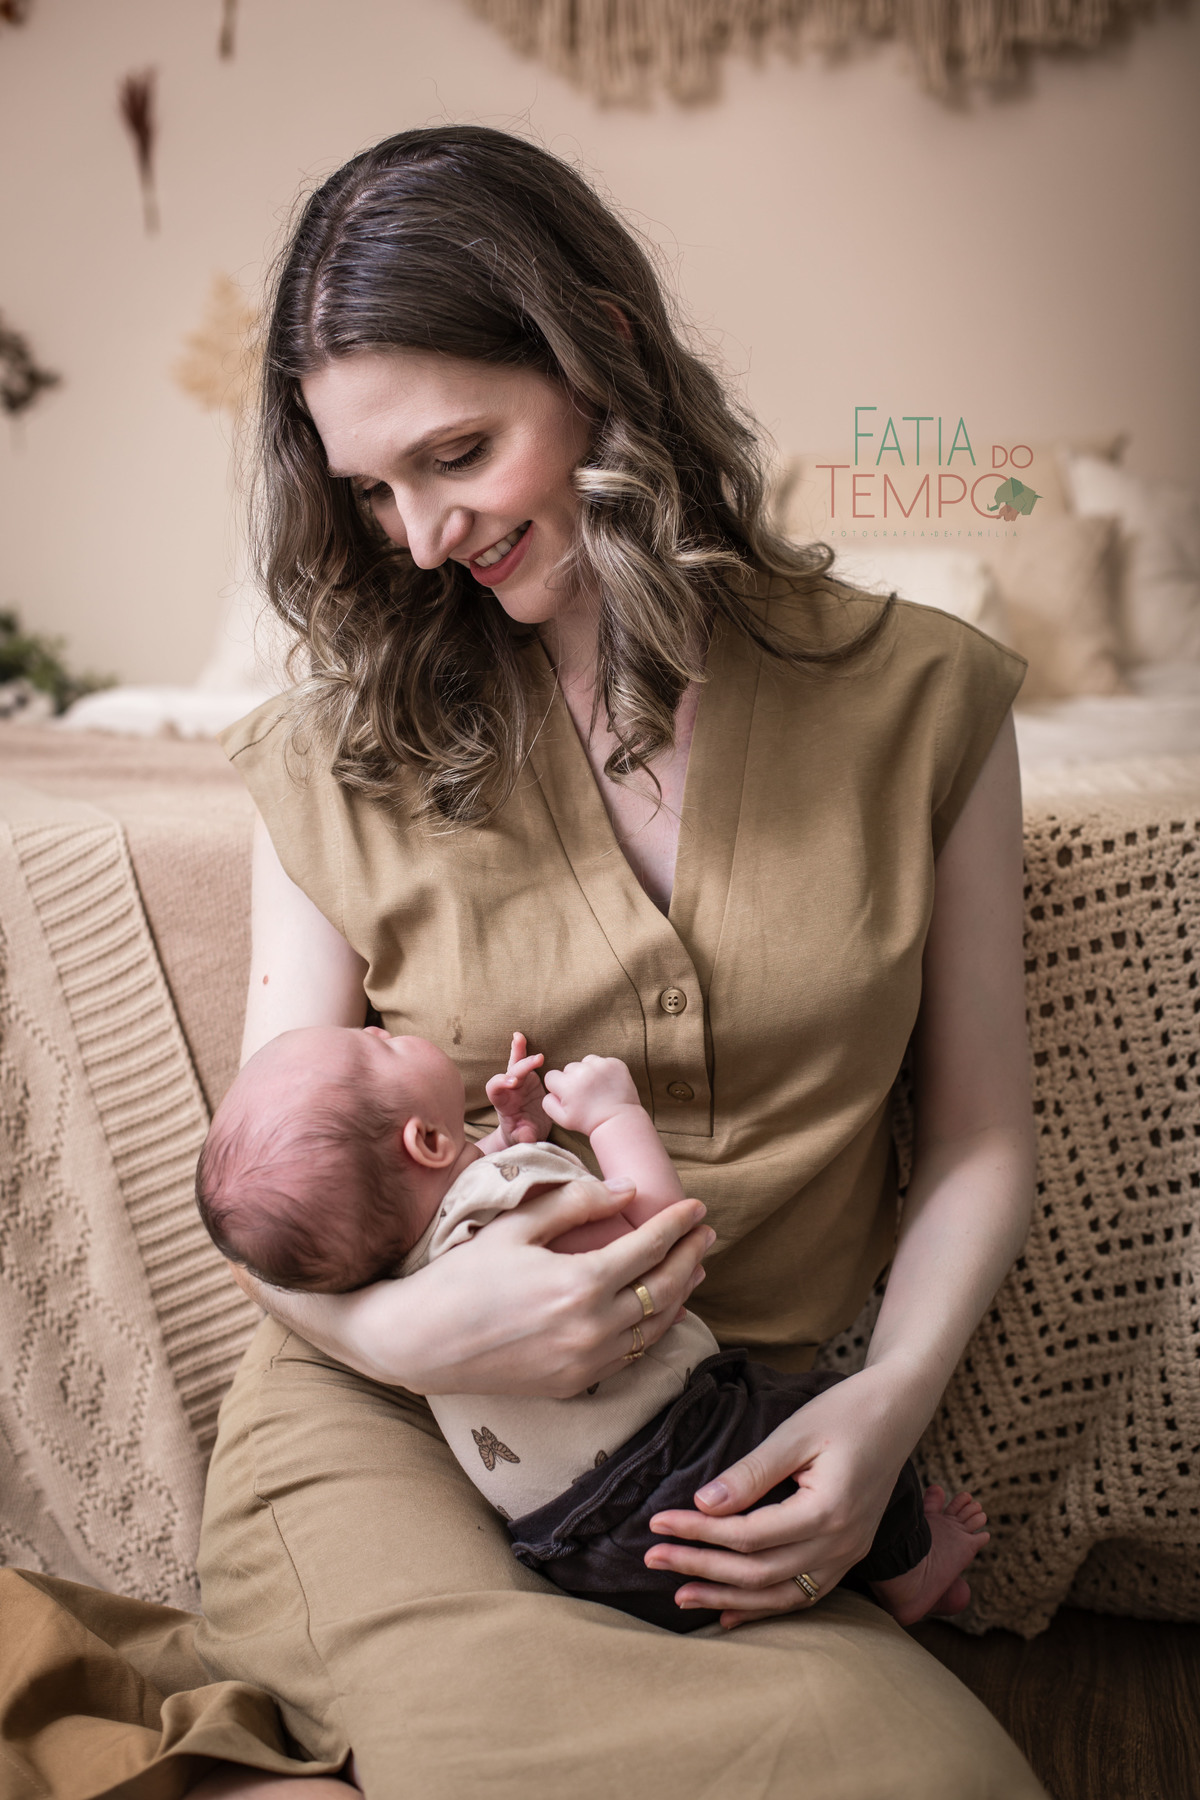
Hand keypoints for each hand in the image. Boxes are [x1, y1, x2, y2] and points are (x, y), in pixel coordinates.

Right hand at [248, 1176, 713, 1396]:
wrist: (422, 1343)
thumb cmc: (463, 1276)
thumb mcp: (516, 1227)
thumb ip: (575, 1204)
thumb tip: (625, 1190)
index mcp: (580, 1283)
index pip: (649, 1248)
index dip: (677, 1225)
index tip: (696, 1208)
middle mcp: (593, 1328)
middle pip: (665, 1289)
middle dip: (690, 1256)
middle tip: (706, 1234)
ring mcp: (587, 1362)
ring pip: (656, 1328)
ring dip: (680, 1294)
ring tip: (692, 1268)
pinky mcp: (575, 1384)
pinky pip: (631, 1355)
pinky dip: (652, 1330)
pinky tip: (658, 1311)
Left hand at [484, 1031, 550, 1145]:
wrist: (529, 1131)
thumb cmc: (524, 1135)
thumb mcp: (524, 1139)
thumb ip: (524, 1137)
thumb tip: (526, 1137)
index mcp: (503, 1104)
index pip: (494, 1089)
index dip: (500, 1083)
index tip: (512, 1083)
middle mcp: (508, 1090)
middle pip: (509, 1073)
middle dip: (519, 1066)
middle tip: (536, 1061)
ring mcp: (518, 1082)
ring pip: (514, 1064)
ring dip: (517, 1051)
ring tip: (519, 1038)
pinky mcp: (529, 1078)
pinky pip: (524, 1062)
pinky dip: (521, 1050)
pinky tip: (519, 1036)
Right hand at [542, 1055, 640, 1136]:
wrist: (618, 1121)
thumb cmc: (588, 1122)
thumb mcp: (562, 1119)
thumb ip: (548, 1103)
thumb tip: (550, 1091)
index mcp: (567, 1084)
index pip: (551, 1076)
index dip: (558, 1088)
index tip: (569, 1097)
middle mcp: (583, 1071)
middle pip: (569, 1068)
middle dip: (573, 1079)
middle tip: (585, 1095)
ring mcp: (601, 1065)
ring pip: (586, 1062)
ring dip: (588, 1071)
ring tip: (596, 1088)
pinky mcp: (615, 1063)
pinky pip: (603, 1061)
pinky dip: (604, 1070)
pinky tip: (607, 1084)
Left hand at [643, 1366, 919, 1627]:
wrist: (898, 1410)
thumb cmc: (846, 1411)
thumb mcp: (795, 1432)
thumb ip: (750, 1473)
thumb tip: (703, 1503)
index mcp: (827, 1511)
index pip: (747, 1535)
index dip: (698, 1532)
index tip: (657, 1522)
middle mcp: (841, 1544)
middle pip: (758, 1571)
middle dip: (701, 1569)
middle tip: (651, 1560)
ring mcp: (848, 1555)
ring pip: (779, 1593)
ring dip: (728, 1597)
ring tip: (680, 1596)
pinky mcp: (848, 1554)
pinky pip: (802, 1592)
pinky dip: (764, 1606)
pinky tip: (731, 1612)